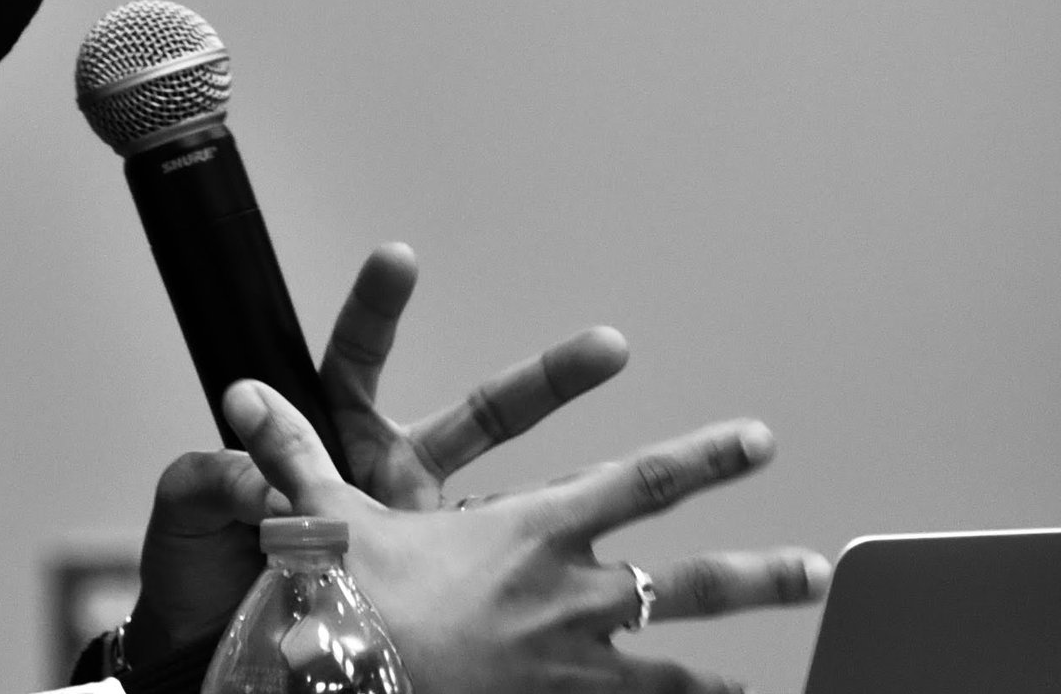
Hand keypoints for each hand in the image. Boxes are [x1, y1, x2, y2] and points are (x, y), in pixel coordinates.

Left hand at [124, 244, 626, 665]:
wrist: (212, 662)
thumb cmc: (197, 588)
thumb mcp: (193, 523)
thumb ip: (214, 475)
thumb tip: (240, 427)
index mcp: (334, 452)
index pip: (355, 365)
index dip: (374, 312)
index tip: (400, 258)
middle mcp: (398, 487)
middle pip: (484, 417)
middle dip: (550, 381)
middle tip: (611, 346)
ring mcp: (439, 545)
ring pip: (535, 499)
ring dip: (607, 485)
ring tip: (693, 465)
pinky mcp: (457, 600)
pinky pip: (530, 589)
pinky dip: (589, 597)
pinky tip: (657, 599)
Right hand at [228, 378, 832, 693]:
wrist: (339, 672)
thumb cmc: (342, 597)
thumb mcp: (326, 516)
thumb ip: (297, 453)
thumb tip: (242, 394)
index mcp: (533, 531)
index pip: (638, 482)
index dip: (701, 459)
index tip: (754, 441)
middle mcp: (570, 596)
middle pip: (688, 580)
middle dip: (757, 573)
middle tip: (818, 571)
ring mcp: (570, 666)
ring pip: (678, 668)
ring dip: (736, 670)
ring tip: (786, 678)